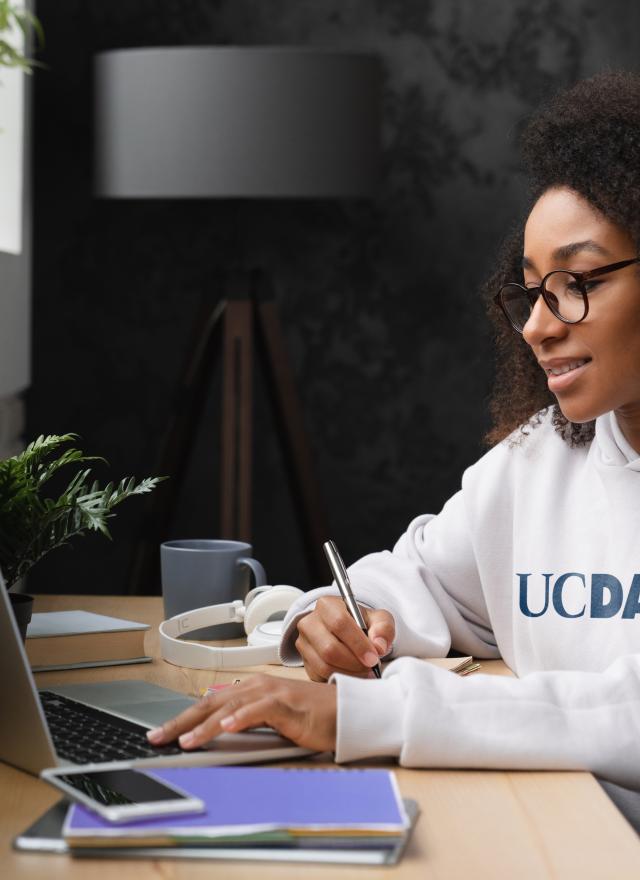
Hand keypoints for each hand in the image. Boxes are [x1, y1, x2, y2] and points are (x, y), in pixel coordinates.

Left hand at [146, 674, 336, 752]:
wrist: (343, 712)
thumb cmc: (310, 716)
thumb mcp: (270, 719)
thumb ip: (246, 719)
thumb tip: (218, 728)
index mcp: (250, 689)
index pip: (209, 703)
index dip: (183, 718)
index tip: (162, 733)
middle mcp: (256, 687)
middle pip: (211, 703)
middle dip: (181, 721)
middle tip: (158, 737)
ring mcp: (270, 693)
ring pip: (229, 708)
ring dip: (204, 725)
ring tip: (184, 741)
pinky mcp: (285, 705)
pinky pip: (257, 711)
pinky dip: (239, 719)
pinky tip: (224, 728)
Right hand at [295, 596, 394, 681]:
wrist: (348, 631)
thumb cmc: (362, 623)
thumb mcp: (378, 619)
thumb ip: (384, 628)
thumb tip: (379, 646)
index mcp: (327, 605)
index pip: (339, 623)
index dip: (358, 644)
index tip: (374, 658)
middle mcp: (309, 623)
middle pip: (329, 649)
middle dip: (354, 663)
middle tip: (371, 667)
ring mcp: (304, 644)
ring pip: (324, 666)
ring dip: (349, 674)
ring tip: (365, 672)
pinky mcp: (305, 662)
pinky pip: (320, 677)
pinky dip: (340, 679)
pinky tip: (353, 674)